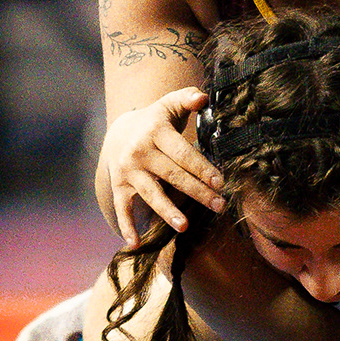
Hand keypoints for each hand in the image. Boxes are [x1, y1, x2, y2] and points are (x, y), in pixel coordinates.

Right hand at [99, 86, 221, 246]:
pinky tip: (135, 243)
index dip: (202, 168)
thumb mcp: (169, 105)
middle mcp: (140, 152)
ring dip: (168, 211)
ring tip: (185, 226)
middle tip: (219, 205)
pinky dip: (127, 226)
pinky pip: (123, 208)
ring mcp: (128, 171)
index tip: (220, 182)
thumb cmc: (156, 121)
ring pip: (151, 194)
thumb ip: (187, 98)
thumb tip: (203, 96)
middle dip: (197, 192)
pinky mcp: (119, 186)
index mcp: (156, 131)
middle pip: (173, 175)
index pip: (183, 153)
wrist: (119, 132)